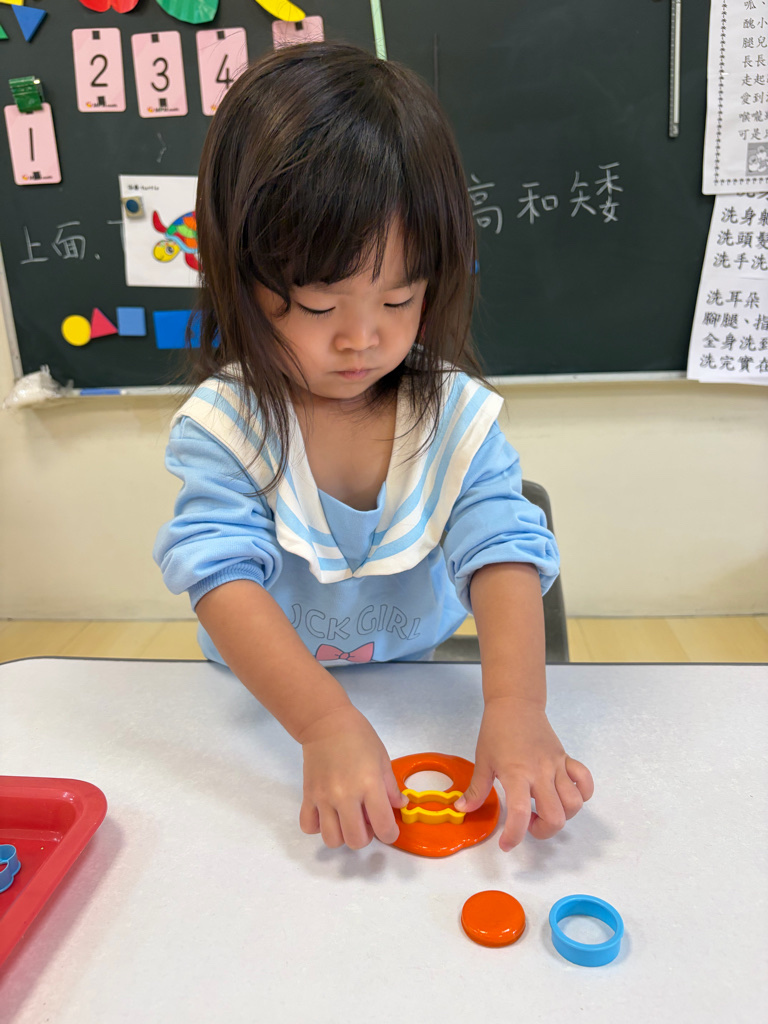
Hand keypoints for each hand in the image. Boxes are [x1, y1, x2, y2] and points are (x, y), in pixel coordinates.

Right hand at [298, 705, 406, 849]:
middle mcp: (346, 796)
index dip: (390, 834)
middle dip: (366, 837)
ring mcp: (324, 798)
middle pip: (356, 841)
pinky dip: (318, 827)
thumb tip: (399, 806)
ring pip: (332, 840)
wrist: (326, 723)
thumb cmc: (359, 737)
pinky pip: (309, 826)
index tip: (389, 828)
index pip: (383, 828)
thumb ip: (391, 787)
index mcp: (369, 785)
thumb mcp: (382, 759)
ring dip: (342, 835)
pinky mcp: (308, 796)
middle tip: (367, 821)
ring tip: (346, 819)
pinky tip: (327, 815)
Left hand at [454, 696, 593, 850]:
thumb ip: (476, 789)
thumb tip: (462, 809)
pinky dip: (582, 794)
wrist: (515, 703)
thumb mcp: (483, 760)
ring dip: (563, 816)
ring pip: (574, 803)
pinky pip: (585, 781)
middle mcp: (540, 772)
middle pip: (556, 816)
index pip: (520, 812)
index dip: (515, 835)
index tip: (507, 844)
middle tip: (528, 824)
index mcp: (516, 773)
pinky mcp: (566, 759)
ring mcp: (556, 765)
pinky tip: (565, 796)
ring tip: (544, 809)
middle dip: (544, 831)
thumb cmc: (496, 730)